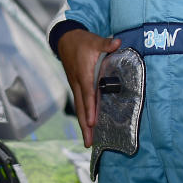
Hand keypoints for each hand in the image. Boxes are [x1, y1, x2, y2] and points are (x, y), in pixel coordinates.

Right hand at [57, 29, 121, 146]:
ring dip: (83, 125)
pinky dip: (83, 116)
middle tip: (88, 142)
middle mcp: (78, 83)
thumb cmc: (82, 41)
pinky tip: (87, 127)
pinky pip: (79, 104)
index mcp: (83, 73)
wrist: (65, 40)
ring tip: (88, 142)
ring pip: (79, 108)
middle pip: (81, 107)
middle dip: (84, 125)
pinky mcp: (76, 87)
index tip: (91, 122)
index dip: (90, 108)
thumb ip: (107, 44)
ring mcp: (75, 86)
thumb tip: (117, 42)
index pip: (87, 93)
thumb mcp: (95, 40)